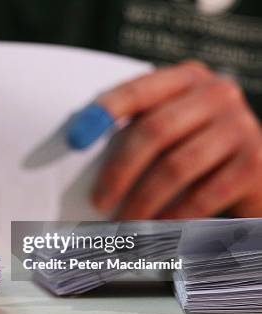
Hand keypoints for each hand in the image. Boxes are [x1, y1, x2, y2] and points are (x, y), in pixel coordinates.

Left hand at [92, 61, 261, 219]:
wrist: (254, 170)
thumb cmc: (195, 147)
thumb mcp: (171, 125)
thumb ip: (137, 126)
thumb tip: (79, 147)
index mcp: (186, 78)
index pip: (137, 91)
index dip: (104, 113)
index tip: (75, 139)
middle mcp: (216, 93)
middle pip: (154, 131)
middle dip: (119, 171)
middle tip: (99, 202)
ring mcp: (240, 126)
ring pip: (175, 166)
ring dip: (142, 200)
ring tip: (124, 223)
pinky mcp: (253, 162)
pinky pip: (203, 195)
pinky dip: (173, 216)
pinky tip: (156, 228)